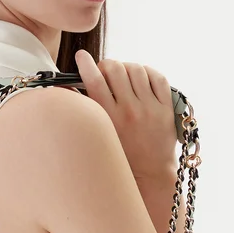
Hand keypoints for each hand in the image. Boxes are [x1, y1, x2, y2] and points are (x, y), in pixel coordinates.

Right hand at [74, 50, 177, 179]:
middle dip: (106, 65)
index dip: (85, 64)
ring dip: (126, 67)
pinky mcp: (166, 108)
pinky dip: (147, 72)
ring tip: (123, 76)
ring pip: (136, 69)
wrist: (150, 175)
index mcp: (111, 119)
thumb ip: (87, 115)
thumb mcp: (100, 138)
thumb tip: (67, 91)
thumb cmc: (121, 159)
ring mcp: (150, 108)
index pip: (94, 80)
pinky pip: (157, 77)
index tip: (81, 57)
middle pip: (115, 69)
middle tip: (104, 71)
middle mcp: (131, 111)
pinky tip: (141, 78)